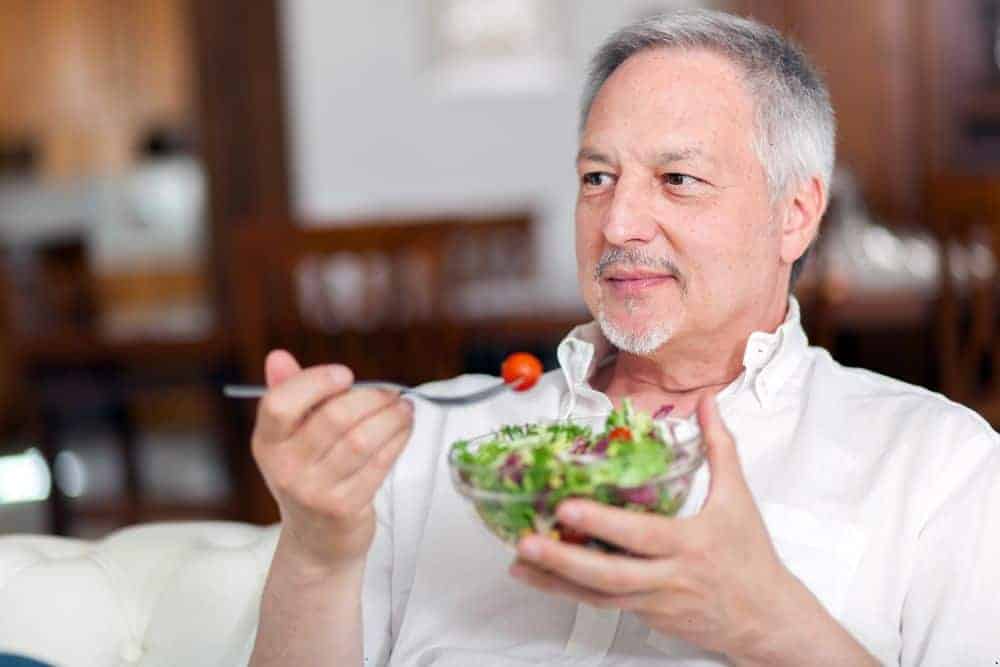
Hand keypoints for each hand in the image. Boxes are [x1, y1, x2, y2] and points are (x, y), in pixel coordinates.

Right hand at [251, 350, 413, 572]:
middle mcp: (285, 468)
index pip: (279, 404)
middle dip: (371, 398)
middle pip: (333, 418)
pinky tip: (404, 429)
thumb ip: (289, 393)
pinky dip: (398, 440)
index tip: (346, 375)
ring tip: (404, 407)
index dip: (315, 382)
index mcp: (268, 443)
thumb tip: (277, 356)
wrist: (317, 541)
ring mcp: (314, 491)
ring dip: (391, 418)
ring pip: (362, 440)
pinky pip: (379, 464)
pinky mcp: (344, 508)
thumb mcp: (291, 437)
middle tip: (391, 392)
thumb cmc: (310, 474)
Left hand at [509, 395, 865, 663]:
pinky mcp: (646, 615)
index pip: (642, 535)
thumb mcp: (738, 498)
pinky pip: (603, 605)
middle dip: (565, 561)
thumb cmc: (750, 556)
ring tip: (519, 563)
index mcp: (692, 544)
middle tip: (526, 541)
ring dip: (556, 581)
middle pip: (611, 575)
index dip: (603, 524)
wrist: (765, 619)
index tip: (568, 508)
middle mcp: (669, 577)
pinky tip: (541, 579)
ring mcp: (655, 601)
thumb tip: (707, 402)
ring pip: (599, 596)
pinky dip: (570, 593)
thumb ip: (719, 447)